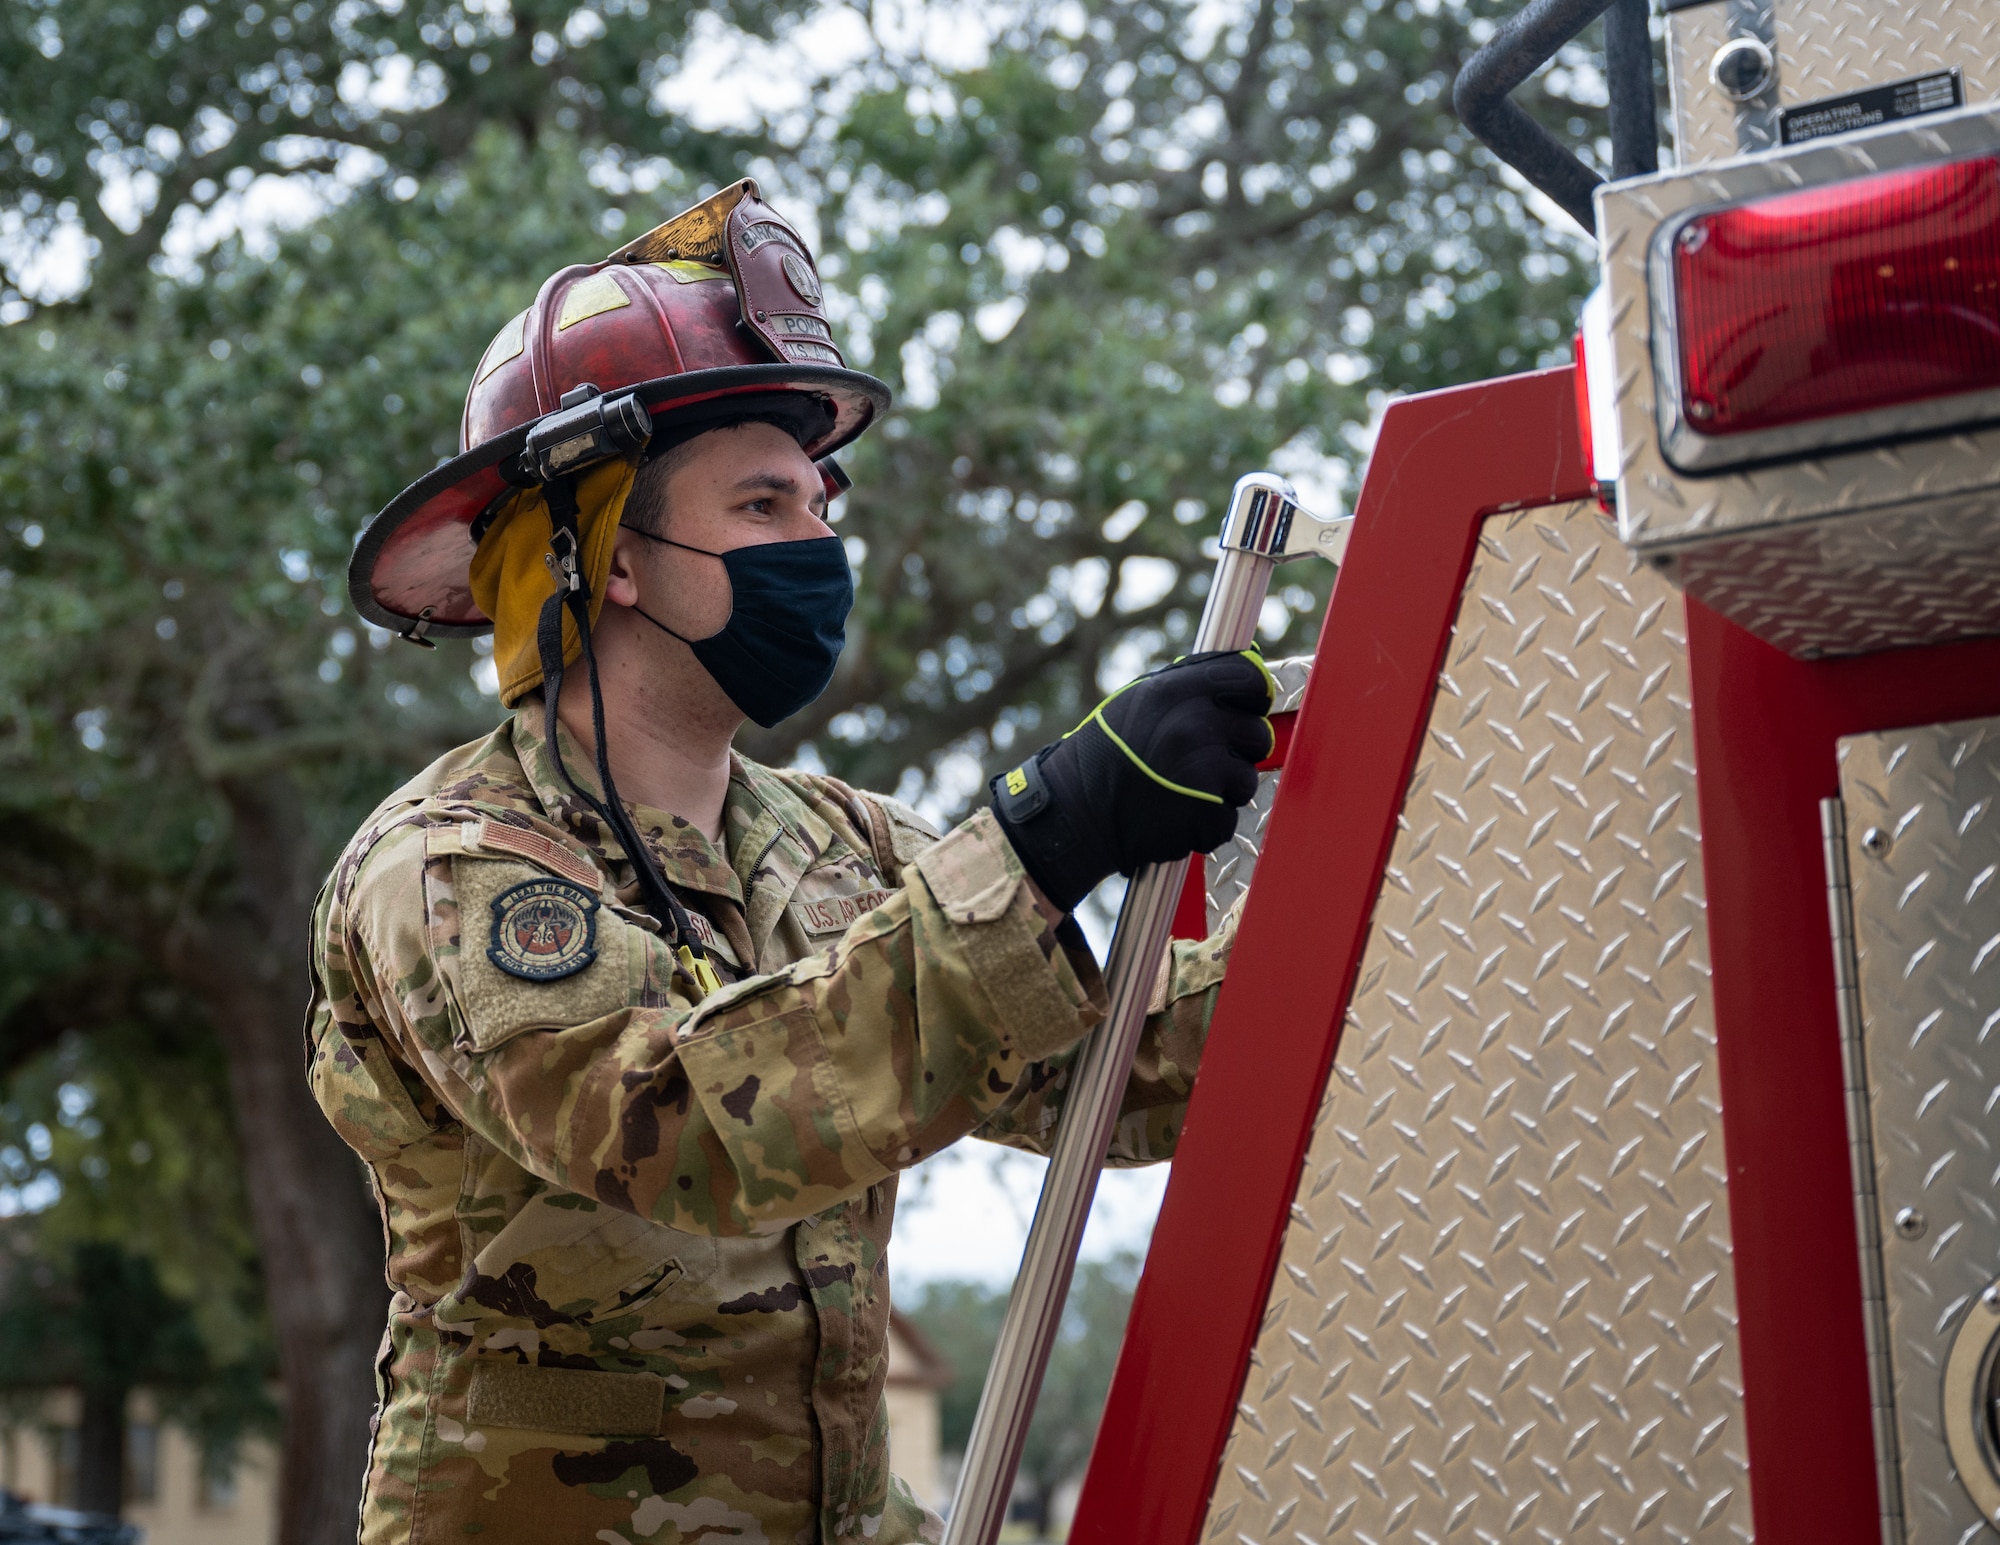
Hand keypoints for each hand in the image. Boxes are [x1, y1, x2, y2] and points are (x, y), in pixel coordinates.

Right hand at [988, 649, 1275, 912]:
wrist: (1074, 814)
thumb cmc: (1105, 755)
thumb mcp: (1137, 700)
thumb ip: (1189, 684)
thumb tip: (1245, 668)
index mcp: (1178, 693)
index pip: (1251, 680)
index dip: (1254, 697)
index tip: (1246, 709)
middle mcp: (1194, 727)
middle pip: (1258, 734)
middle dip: (1237, 751)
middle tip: (1201, 761)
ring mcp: (1204, 773)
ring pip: (1246, 780)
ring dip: (1222, 790)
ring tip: (1182, 791)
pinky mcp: (1206, 815)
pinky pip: (1228, 819)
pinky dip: (1207, 825)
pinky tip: (1175, 817)